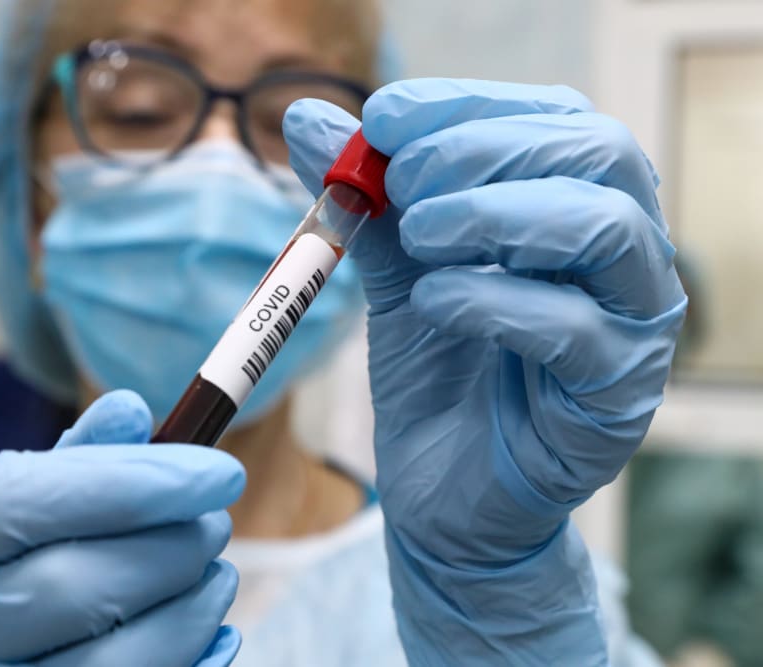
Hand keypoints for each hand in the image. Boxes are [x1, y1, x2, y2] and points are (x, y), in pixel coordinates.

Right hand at [0, 390, 244, 665]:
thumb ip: (58, 464)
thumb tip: (132, 413)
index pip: (18, 502)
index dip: (129, 483)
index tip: (219, 470)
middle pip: (69, 587)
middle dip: (167, 549)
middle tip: (214, 524)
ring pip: (105, 664)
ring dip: (184, 613)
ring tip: (214, 574)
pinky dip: (185, 665)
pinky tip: (210, 632)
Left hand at [285, 79, 685, 663]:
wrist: (445, 499)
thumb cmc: (435, 379)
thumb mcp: (397, 274)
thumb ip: (366, 200)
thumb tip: (305, 117)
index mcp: (574, 208)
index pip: (550, 119)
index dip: (467, 105)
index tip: (381, 118)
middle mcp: (621, 256)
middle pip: (595, 154)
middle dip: (483, 152)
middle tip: (398, 180)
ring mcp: (632, 326)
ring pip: (606, 229)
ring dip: (497, 214)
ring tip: (419, 236)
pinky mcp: (618, 398)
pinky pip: (578, 330)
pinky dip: (497, 300)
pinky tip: (435, 301)